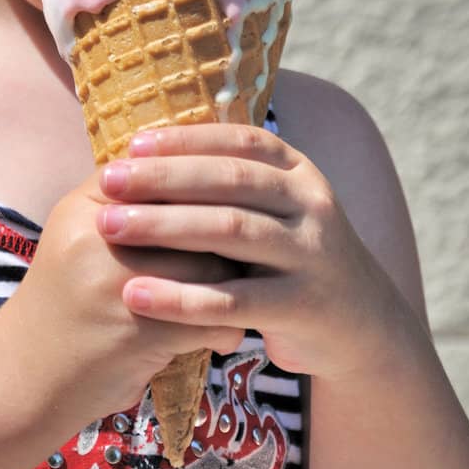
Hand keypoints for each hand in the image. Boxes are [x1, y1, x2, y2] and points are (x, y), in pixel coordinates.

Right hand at [0, 167, 247, 426]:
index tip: (229, 201)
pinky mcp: (139, 330)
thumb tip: (200, 177)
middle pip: (193, 216)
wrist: (23, 378)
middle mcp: (99, 237)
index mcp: (85, 207)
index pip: (159, 175)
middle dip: (224, 234)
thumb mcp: (79, 240)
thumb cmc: (62, 305)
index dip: (199, 186)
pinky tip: (223, 336)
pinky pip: (207, 316)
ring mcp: (118, 283)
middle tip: (252, 245)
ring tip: (244, 293)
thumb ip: (128, 207)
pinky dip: (223, 328)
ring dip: (232, 284)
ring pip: (208, 265)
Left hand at [94, 122, 405, 382]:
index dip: (185, 140)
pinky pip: (233, 300)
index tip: (132, 145)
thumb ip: (228, 185)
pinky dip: (180, 297)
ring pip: (231, 231)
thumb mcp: (275, 212)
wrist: (359, 328)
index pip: (239, 142)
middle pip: (230, 181)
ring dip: (164, 226)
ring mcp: (312, 255)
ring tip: (110, 227)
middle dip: (163, 178)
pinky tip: (135, 294)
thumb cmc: (289, 260)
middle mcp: (311, 205)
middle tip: (108, 181)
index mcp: (299, 172)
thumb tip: (144, 154)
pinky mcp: (302, 307)